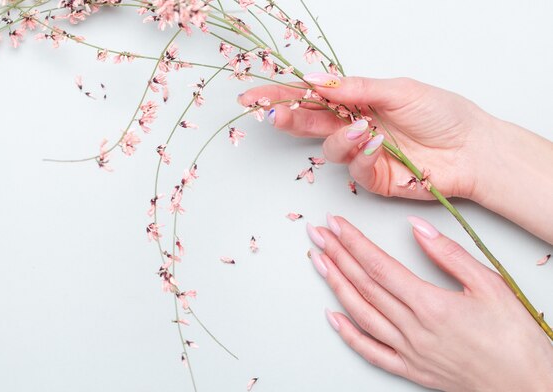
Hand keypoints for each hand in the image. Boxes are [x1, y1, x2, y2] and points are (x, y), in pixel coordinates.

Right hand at [238, 75, 493, 199]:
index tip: (253, 97)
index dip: (282, 95)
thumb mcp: (399, 89)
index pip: (313, 96)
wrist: (473, 148)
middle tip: (271, 114)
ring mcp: (363, 154)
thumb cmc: (444, 114)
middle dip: (288, 117)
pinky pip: (354, 169)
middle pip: (310, 122)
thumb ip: (355, 88)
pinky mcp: (374, 178)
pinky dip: (362, 155)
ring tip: (364, 128)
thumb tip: (315, 79)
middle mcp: (356, 126)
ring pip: (329, 148)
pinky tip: (377, 144)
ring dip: (339, 138)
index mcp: (359, 101)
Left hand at [306, 215, 552, 390]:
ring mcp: (408, 351)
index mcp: (431, 305)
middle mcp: (413, 329)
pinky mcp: (410, 370)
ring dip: (335, 285)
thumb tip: (417, 227)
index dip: (353, 242)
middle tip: (317, 234)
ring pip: (361, 314)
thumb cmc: (515, 339)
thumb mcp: (491, 286)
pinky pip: (370, 352)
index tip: (336, 224)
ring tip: (318, 262)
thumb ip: (450, 254)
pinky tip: (332, 316)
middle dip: (336, 255)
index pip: (379, 265)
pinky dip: (348, 334)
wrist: (528, 387)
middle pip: (364, 285)